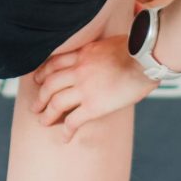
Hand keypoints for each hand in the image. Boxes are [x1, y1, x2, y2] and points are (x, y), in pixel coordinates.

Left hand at [29, 37, 159, 136]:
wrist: (145, 59)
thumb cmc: (136, 50)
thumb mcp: (110, 42)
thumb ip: (98, 50)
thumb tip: (100, 54)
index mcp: (82, 54)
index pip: (54, 63)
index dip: (43, 73)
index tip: (38, 80)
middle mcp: (78, 70)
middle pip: (50, 84)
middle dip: (40, 97)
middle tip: (35, 106)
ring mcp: (84, 88)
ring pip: (55, 103)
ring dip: (47, 114)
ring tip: (43, 122)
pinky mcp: (93, 106)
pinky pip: (73, 120)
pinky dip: (66, 131)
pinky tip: (65, 137)